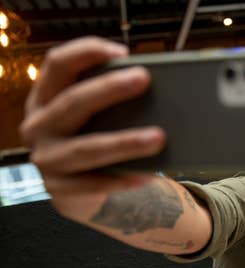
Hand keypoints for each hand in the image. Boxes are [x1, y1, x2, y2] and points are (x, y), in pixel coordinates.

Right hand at [20, 37, 165, 220]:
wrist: (79, 192)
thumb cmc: (92, 140)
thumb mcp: (91, 118)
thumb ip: (108, 102)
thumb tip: (151, 89)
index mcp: (44, 98)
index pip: (57, 65)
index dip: (86, 52)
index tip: (122, 52)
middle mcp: (38, 126)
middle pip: (72, 102)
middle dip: (109, 89)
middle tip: (144, 79)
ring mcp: (47, 159)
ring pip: (87, 148)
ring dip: (125, 142)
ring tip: (158, 137)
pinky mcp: (61, 190)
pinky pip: (96, 184)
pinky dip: (124, 178)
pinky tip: (149, 174)